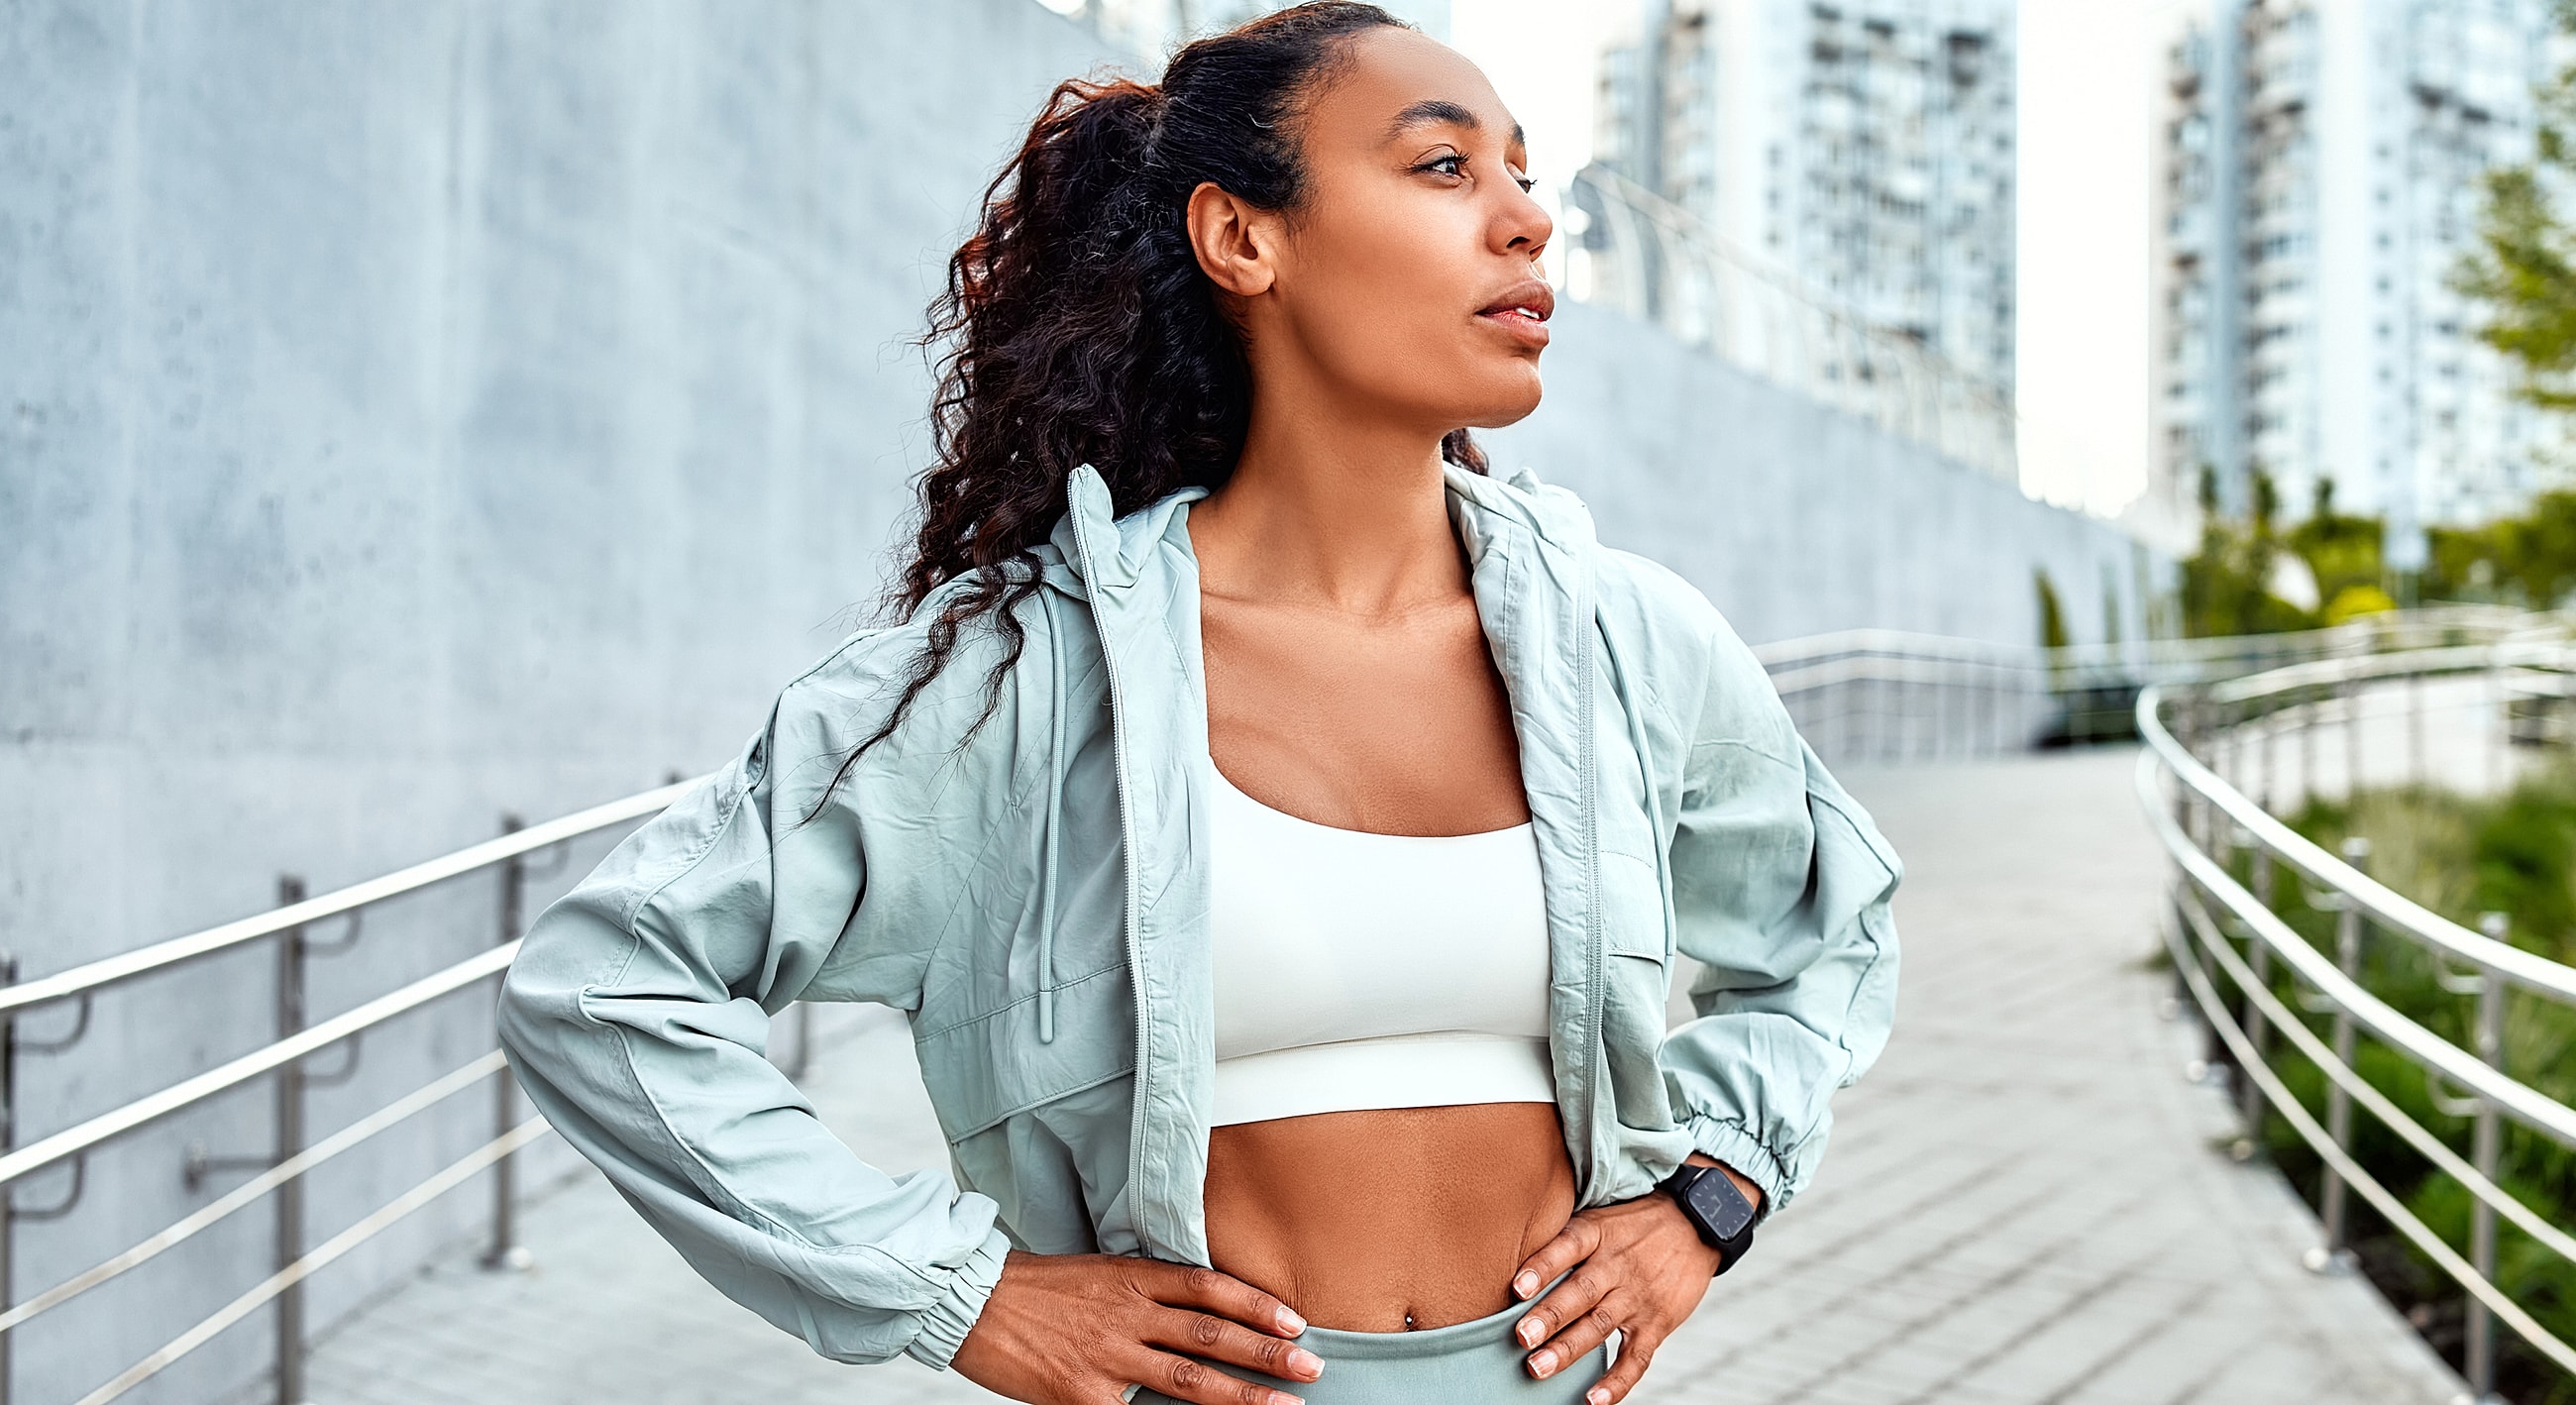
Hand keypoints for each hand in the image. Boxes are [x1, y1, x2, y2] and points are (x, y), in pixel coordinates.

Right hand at [950, 1250, 1321, 1404]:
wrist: (969, 1301)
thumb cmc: (1035, 1289)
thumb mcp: (1097, 1273)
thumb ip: (1145, 1291)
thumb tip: (1198, 1310)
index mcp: (1131, 1277)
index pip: (1207, 1287)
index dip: (1255, 1303)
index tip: (1295, 1319)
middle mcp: (1126, 1314)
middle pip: (1210, 1334)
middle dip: (1267, 1352)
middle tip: (1311, 1366)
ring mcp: (1106, 1357)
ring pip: (1188, 1378)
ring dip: (1242, 1394)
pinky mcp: (1082, 1395)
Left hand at [1506, 1157, 1758, 1404]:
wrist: (1697, 1224)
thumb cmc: (1634, 1223)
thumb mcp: (1601, 1215)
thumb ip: (1565, 1237)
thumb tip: (1513, 1256)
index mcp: (1598, 1233)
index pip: (1567, 1247)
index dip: (1542, 1267)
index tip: (1517, 1288)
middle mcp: (1616, 1265)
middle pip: (1580, 1292)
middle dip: (1549, 1317)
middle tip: (1521, 1337)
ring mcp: (1637, 1297)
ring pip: (1599, 1326)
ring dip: (1568, 1349)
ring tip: (1538, 1368)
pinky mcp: (1657, 1322)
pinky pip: (1636, 1357)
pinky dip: (1616, 1381)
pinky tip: (1593, 1399)